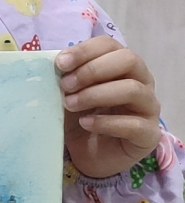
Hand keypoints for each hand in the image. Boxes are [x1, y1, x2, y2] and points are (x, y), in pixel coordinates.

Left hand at [56, 37, 160, 179]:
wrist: (88, 156)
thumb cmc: (81, 119)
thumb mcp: (69, 95)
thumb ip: (66, 77)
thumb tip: (53, 63)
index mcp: (122, 65)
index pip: (110, 45)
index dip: (85, 51)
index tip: (60, 64)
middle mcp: (142, 81)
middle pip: (128, 60)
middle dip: (93, 70)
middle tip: (66, 85)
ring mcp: (149, 107)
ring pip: (132, 89)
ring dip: (96, 94)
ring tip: (71, 104)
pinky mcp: (149, 135)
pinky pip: (133, 124)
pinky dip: (105, 123)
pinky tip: (85, 124)